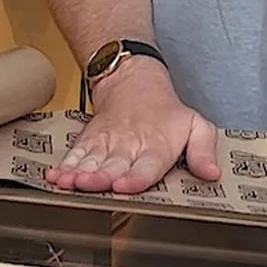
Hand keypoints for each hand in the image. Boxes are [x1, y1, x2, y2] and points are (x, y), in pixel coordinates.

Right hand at [46, 59, 221, 193]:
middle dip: (98, 178)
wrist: (134, 82)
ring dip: (77, 172)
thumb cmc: (165, 113)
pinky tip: (54, 175)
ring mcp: (106, 144)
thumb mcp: (195, 125)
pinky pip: (75, 154)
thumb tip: (212, 173)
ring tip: (65, 182)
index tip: (125, 185)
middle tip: (86, 185)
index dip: (135, 177)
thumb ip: (204, 150)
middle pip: (112, 166)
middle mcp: (128, 147)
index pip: (146, 166)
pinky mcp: (89, 141)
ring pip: (90, 161)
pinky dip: (63, 165)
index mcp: (156, 146)